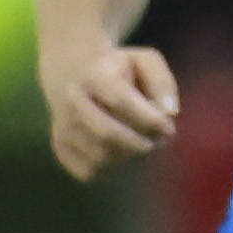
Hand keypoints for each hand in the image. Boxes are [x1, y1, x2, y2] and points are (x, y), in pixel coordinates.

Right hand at [46, 41, 180, 181]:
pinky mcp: (61, 147)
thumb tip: (171, 113)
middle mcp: (72, 101)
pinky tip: (121, 151)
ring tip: (142, 143)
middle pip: (108, 134)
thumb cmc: (120, 70)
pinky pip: (92, 171)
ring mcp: (63, 126)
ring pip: (101, 157)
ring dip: (130, 157)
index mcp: (94, 77)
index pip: (122, 102)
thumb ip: (163, 82)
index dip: (150, 120)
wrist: (72, 73)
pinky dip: (114, 168)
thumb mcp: (144, 61)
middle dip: (141, 145)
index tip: (169, 129)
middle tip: (158, 142)